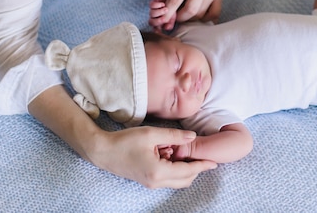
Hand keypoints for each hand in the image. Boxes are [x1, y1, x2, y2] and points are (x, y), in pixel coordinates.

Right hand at [28, 86, 215, 188]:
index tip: (214, 161)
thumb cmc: (124, 141)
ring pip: (177, 181)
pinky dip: (174, 169)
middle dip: (195, 168)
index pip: (188, 171)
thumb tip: (193, 136)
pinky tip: (170, 154)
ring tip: (182, 151)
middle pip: (185, 179)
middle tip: (201, 154)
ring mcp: (151, 183)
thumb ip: (173, 136)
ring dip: (184, 168)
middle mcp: (157, 182)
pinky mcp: (147, 180)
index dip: (202, 165)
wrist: (102, 151)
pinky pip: (168, 178)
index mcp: (159, 171)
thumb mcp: (151, 134)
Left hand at [150, 0, 221, 30]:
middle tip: (176, 16)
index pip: (176, 0)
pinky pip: (213, 15)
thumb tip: (155, 12)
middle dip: (180, 18)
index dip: (168, 14)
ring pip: (201, 14)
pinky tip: (198, 14)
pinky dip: (204, 19)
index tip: (163, 21)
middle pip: (190, 10)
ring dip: (191, 18)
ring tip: (185, 12)